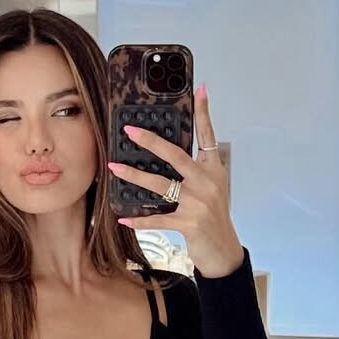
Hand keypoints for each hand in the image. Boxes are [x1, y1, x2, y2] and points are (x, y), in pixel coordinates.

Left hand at [108, 84, 244, 278]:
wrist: (223, 249)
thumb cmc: (212, 216)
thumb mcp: (211, 188)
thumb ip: (195, 170)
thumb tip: (169, 156)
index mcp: (213, 169)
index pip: (208, 135)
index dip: (204, 112)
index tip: (200, 89)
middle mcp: (207, 182)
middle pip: (176, 155)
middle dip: (151, 142)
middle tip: (130, 130)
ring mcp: (198, 202)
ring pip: (160, 184)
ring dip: (134, 176)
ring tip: (115, 167)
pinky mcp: (188, 223)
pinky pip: (158, 219)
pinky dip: (139, 219)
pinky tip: (123, 217)